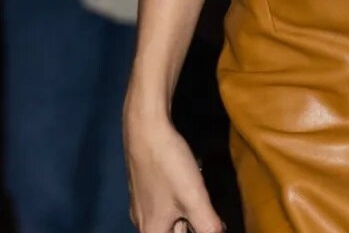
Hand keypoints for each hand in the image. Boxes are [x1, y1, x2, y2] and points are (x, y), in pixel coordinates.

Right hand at [125, 106, 221, 232]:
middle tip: (203, 208)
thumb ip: (208, 225)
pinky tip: (186, 183)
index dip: (195, 230)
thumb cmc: (168, 163)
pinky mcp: (143, 187)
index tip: (204, 219)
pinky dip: (179, 199)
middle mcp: (142, 222)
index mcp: (152, 231)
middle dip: (191, 224)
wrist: (145, 126)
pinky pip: (164, 203)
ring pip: (169, 218)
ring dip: (187, 212)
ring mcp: (140, 204)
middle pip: (173, 232)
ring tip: (196, 195)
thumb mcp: (194, 199)